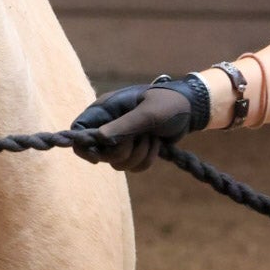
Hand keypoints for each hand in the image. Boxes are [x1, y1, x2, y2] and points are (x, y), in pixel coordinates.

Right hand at [71, 82, 195, 171]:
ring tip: (152, 138)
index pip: (78, 130)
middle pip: (99, 153)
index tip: (98, 157)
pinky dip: (146, 160)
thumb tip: (100, 138)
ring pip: (117, 163)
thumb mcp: (147, 113)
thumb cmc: (168, 103)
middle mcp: (108, 125)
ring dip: (138, 155)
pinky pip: (132, 167)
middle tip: (139, 138)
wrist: (190, 109)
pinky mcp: (133, 150)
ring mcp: (120, 139)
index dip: (84, 146)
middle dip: (122, 152)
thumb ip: (123, 126)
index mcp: (105, 110)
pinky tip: (156, 144)